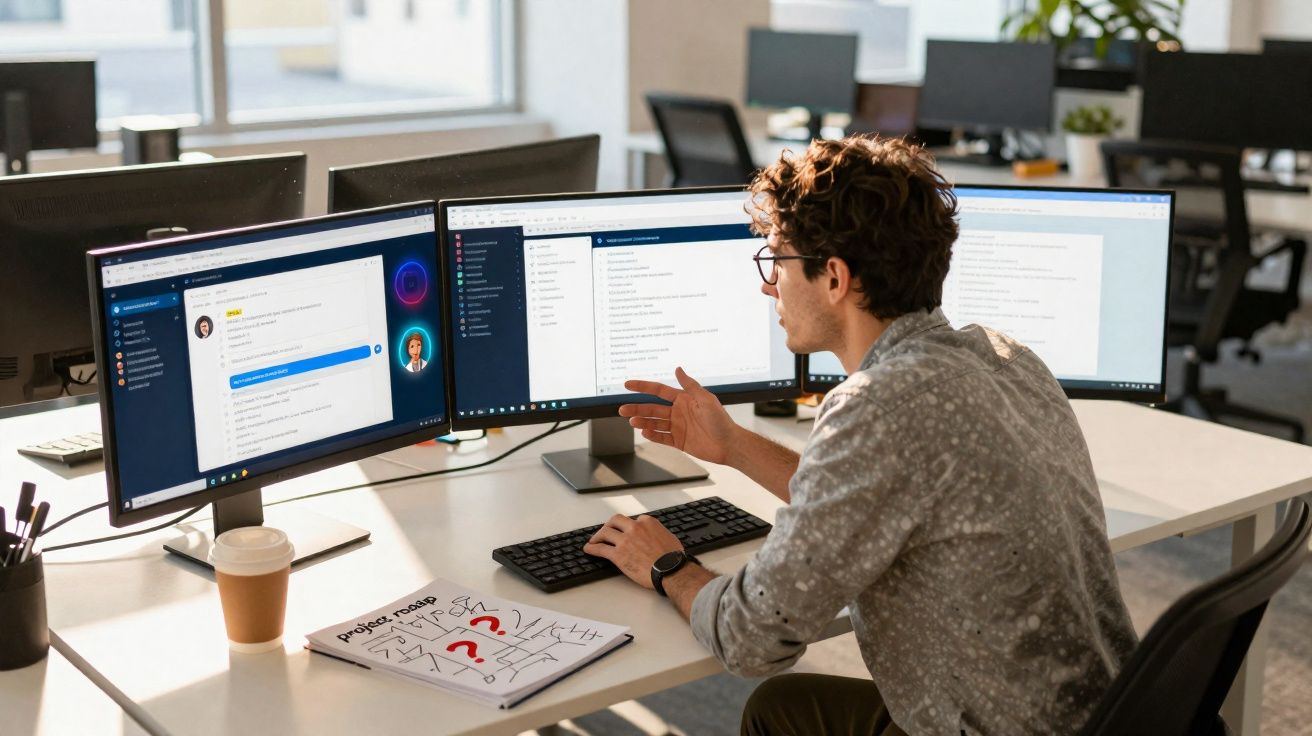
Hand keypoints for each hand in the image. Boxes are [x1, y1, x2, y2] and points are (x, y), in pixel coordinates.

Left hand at [583, 514, 682, 589]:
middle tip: (606, 530)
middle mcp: (635, 528)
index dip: (628, 527)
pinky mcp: (618, 554)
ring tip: (594, 540)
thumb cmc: (673, 558)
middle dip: (609, 525)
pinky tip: (589, 549)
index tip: (625, 531)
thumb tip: (656, 536)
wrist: (671, 571)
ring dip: (598, 535)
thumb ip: (658, 533)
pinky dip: (592, 548)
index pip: (633, 520)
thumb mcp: (669, 537)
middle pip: (615, 520)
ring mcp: (625, 540)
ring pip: (605, 532)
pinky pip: (601, 548)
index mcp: (648, 522)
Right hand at [618, 367, 739, 464]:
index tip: (627, 384)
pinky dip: (653, 435)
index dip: (643, 387)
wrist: (729, 444)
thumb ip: (689, 385)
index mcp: (683, 400)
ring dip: (642, 422)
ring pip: (654, 423)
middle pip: (652, 409)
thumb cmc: (721, 420)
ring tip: (632, 422)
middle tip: (622, 409)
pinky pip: (662, 438)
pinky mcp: (679, 441)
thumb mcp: (705, 399)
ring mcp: (677, 427)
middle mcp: (678, 412)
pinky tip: (645, 433)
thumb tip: (678, 369)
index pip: (659, 391)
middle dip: (637, 409)